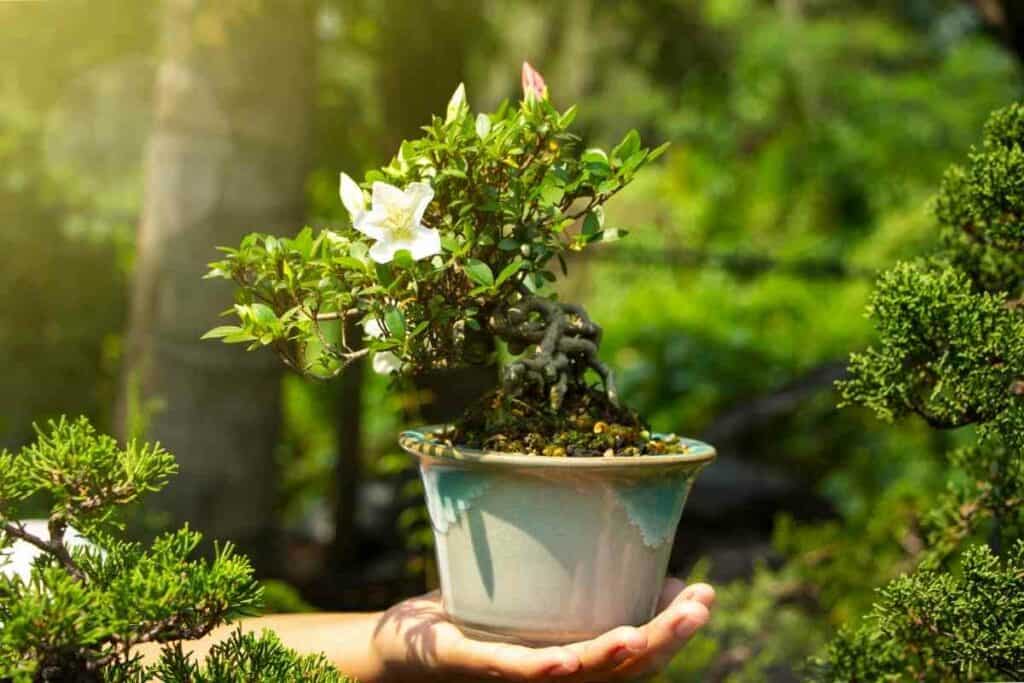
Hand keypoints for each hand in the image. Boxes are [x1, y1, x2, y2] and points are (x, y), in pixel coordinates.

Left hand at [371, 578, 713, 681]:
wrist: (401, 647)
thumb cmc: (474, 621)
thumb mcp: (537, 596)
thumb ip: (584, 585)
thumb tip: (653, 568)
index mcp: (573, 662)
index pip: (638, 655)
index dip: (676, 630)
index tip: (707, 594)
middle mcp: (554, 677)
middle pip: (622, 668)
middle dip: (666, 638)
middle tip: (702, 602)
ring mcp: (516, 675)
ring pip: (578, 674)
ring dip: (617, 654)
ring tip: (645, 632)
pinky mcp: (475, 664)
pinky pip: (514, 670)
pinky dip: (545, 668)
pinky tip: (568, 660)